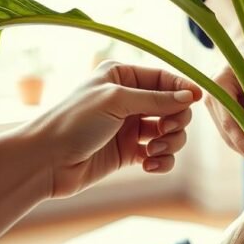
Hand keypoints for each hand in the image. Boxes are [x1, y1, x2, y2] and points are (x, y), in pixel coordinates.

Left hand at [23, 61, 200, 197]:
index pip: (164, 78)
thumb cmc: (74, 122)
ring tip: (153, 151)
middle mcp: (127, 100)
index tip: (197, 99)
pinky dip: (162, 161)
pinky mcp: (129, 153)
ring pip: (170, 132)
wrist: (45, 162)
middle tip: (165, 130)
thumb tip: (191, 96)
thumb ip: (156, 99)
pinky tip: (149, 166)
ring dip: (170, 142)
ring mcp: (129, 127)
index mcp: (121, 76)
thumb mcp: (117, 101)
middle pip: (173, 107)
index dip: (183, 89)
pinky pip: (160, 155)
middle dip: (176, 119)